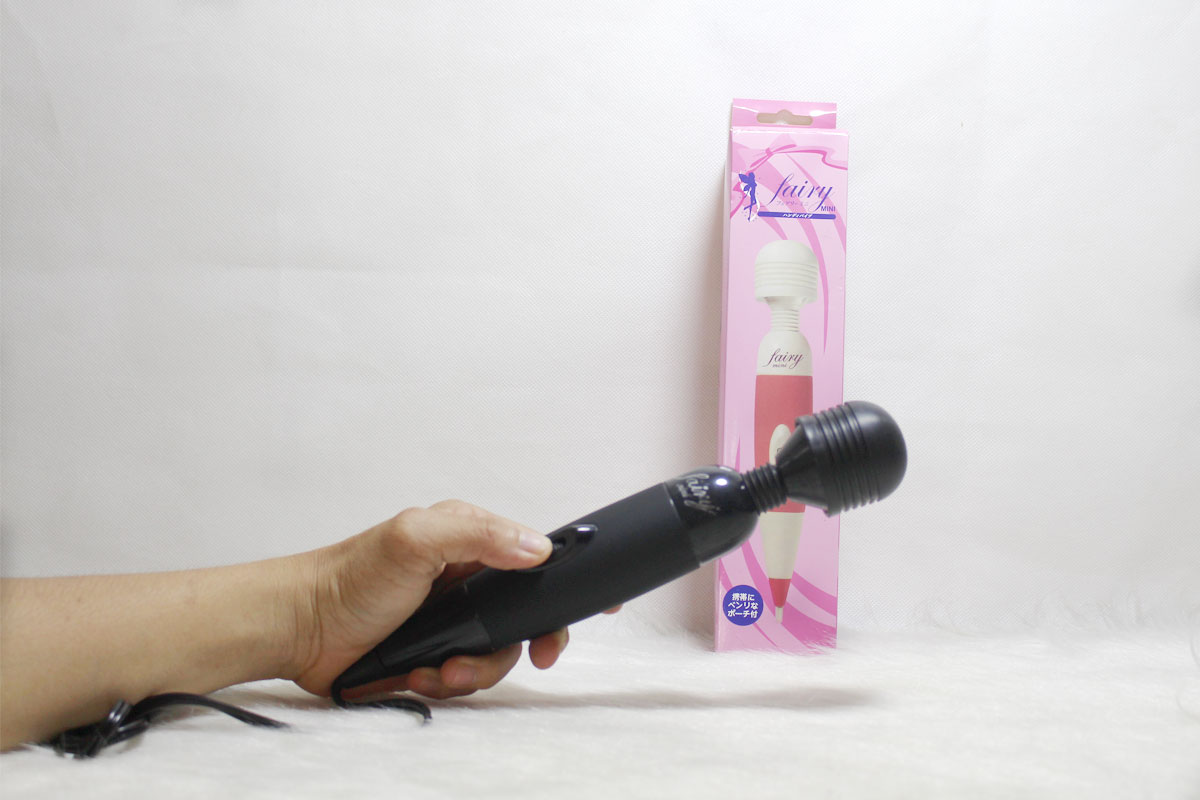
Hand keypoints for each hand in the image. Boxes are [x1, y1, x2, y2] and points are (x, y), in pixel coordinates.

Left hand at [285, 500, 617, 700]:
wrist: (301, 629)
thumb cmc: (349, 575)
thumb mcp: (416, 540)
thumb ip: (479, 535)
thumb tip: (537, 548)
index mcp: (471, 543)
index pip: (537, 556)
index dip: (568, 580)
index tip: (599, 602)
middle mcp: (468, 582)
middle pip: (528, 616)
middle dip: (531, 640)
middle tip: (538, 656)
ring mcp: (453, 622)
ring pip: (500, 654)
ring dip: (479, 669)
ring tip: (443, 668)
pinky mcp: (435, 658)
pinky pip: (467, 679)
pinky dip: (450, 683)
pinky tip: (422, 675)